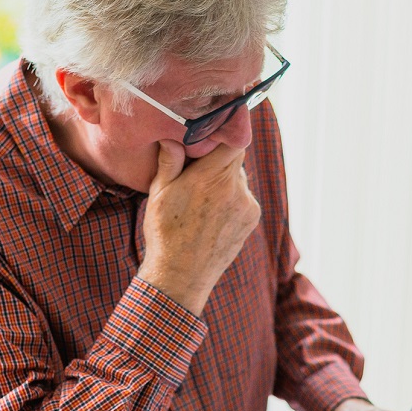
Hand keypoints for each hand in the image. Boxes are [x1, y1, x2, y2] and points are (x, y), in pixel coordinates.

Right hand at [138, 140, 260, 314]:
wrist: (182, 276)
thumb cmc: (165, 234)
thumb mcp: (159, 193)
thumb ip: (169, 161)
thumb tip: (172, 137)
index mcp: (211, 178)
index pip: (233, 139)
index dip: (223, 134)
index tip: (210, 135)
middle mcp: (235, 189)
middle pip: (234, 158)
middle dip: (218, 159)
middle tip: (197, 170)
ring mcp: (247, 206)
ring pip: (238, 179)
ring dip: (224, 181)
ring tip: (202, 198)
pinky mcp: (252, 220)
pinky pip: (243, 198)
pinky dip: (231, 198)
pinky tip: (211, 213)